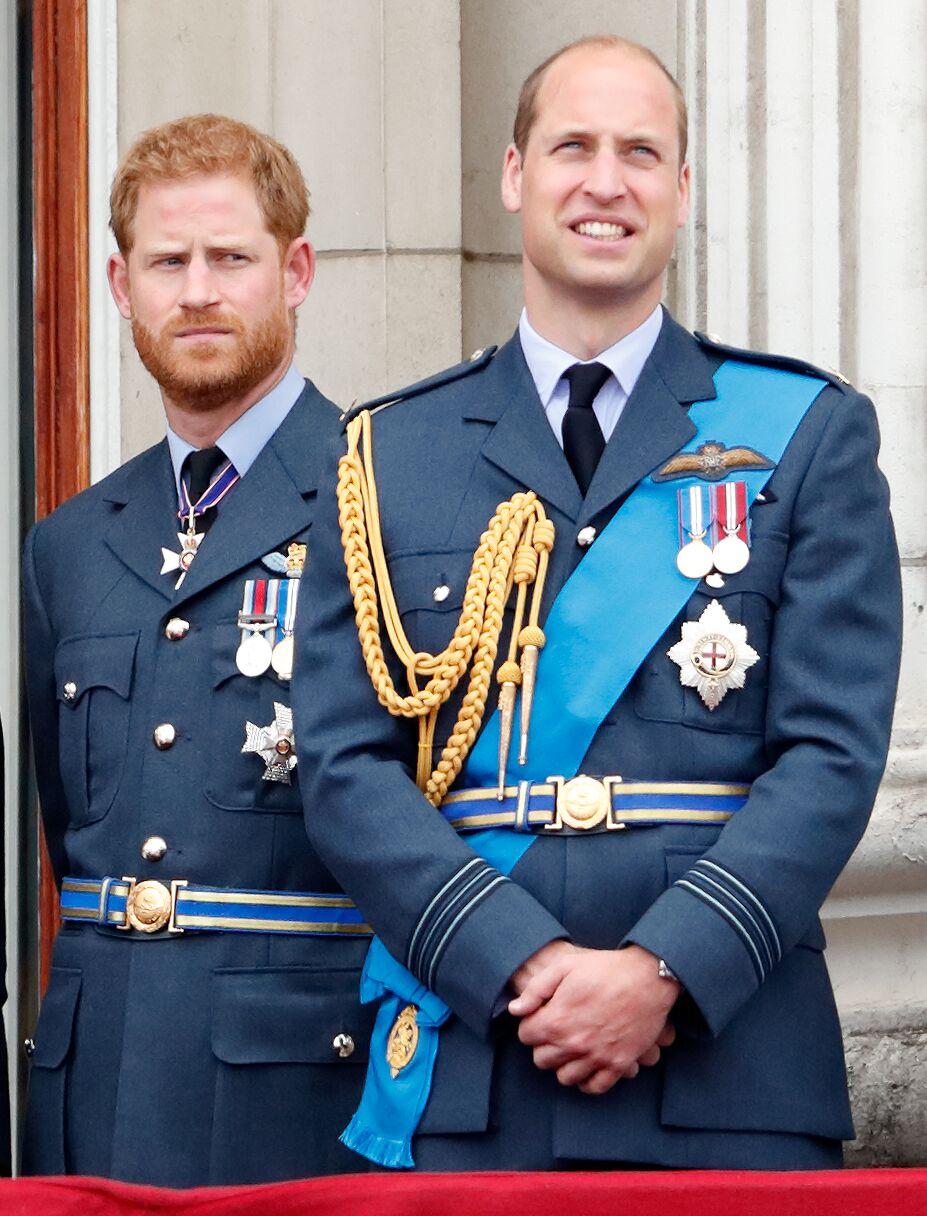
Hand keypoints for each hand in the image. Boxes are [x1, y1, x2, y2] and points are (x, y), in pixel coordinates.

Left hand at [508, 944, 679, 1093]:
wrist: (648, 977)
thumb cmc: (605, 968)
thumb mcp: (564, 966)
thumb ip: (536, 990)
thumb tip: (515, 1010)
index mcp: (557, 1020)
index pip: (526, 1036)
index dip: (532, 1024)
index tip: (542, 1016)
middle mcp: (574, 1044)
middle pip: (542, 1060)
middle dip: (544, 1045)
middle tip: (557, 1030)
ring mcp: (597, 1057)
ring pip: (565, 1077)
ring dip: (564, 1063)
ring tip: (572, 1046)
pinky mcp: (618, 1064)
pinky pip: (594, 1087)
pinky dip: (587, 1080)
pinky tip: (587, 1063)